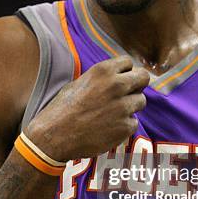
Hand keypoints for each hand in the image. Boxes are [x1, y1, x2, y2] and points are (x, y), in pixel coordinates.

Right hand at [25, 56, 149, 160]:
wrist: (54, 136)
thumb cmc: (62, 109)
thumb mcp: (79, 83)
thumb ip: (102, 79)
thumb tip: (119, 78)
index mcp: (103, 71)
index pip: (129, 62)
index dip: (125, 72)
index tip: (121, 79)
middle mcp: (116, 85)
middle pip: (143, 77)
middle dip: (137, 85)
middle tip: (128, 94)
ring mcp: (123, 107)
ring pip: (141, 101)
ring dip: (130, 107)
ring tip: (111, 114)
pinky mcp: (125, 126)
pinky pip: (133, 123)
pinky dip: (123, 126)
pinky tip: (107, 129)